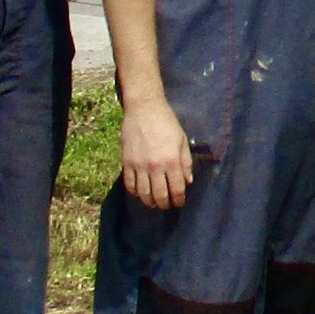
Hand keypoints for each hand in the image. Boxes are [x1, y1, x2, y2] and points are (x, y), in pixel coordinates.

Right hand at [119, 95, 194, 209]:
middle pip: (159, 195)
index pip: (176, 189)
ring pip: (143, 194)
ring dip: (149, 202)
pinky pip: (129, 184)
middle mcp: (155, 166)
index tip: (179, 202)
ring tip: (153, 202)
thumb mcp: (182, 140)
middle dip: (165, 204)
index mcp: (172, 160)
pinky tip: (140, 192)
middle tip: (166, 204)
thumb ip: (186, 162)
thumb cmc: (167, 122)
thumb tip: (187, 182)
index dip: (179, 200)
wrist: (144, 108)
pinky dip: (135, 192)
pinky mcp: (126, 162)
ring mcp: (139, 165)